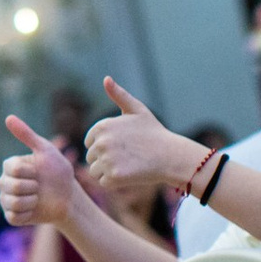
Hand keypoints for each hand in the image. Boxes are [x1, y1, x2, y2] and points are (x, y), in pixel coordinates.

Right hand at [0, 116, 79, 228]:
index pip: (14, 169)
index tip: (39, 171)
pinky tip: (35, 209)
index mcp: (10, 166)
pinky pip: (13, 217)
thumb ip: (27, 135)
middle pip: (12, 187)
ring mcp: (7, 200)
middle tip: (40, 186)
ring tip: (38, 198)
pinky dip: (28, 213)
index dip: (31, 171)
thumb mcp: (45, 150)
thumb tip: (8, 117)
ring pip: (13, 203)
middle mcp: (5, 182)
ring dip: (32, 201)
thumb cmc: (58, 172)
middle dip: (32, 187)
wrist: (68, 197)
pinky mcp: (12, 216)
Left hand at [85, 77, 202, 191]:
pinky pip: (103, 183)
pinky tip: (129, 174)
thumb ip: (119, 95)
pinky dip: (114, 183)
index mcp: (101, 126)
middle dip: (105, 160)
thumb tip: (106, 78)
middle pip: (90, 158)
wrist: (171, 155)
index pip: (89, 143)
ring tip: (128, 165)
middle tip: (127, 157)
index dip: (104, 146)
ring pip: (95, 171)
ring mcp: (107, 159)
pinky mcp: (114, 176)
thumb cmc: (154, 132)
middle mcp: (101, 142)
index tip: (121, 146)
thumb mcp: (136, 109)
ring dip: (108, 172)